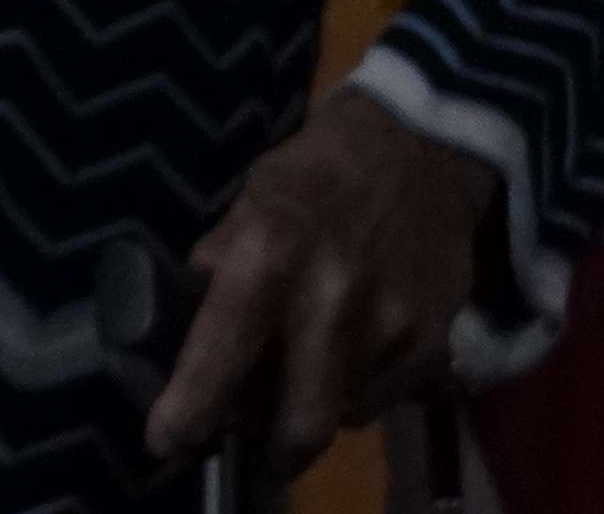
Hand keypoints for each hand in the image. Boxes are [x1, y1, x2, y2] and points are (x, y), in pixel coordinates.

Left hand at [149, 86, 492, 477]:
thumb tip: (179, 329)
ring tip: (301, 373)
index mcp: (268, 252)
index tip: (167, 442)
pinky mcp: (436, 342)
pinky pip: (383, 398)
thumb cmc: (314, 175)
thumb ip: (218, 264)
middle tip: (249, 448)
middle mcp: (333, 297)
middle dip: (271, 451)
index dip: (192, 407)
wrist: (418, 152)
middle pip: (300, 420)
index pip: (221, 348)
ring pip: (341, 414)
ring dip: (314, 410)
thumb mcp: (248, 202)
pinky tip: (348, 350)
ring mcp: (392, 324)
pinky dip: (357, 391)